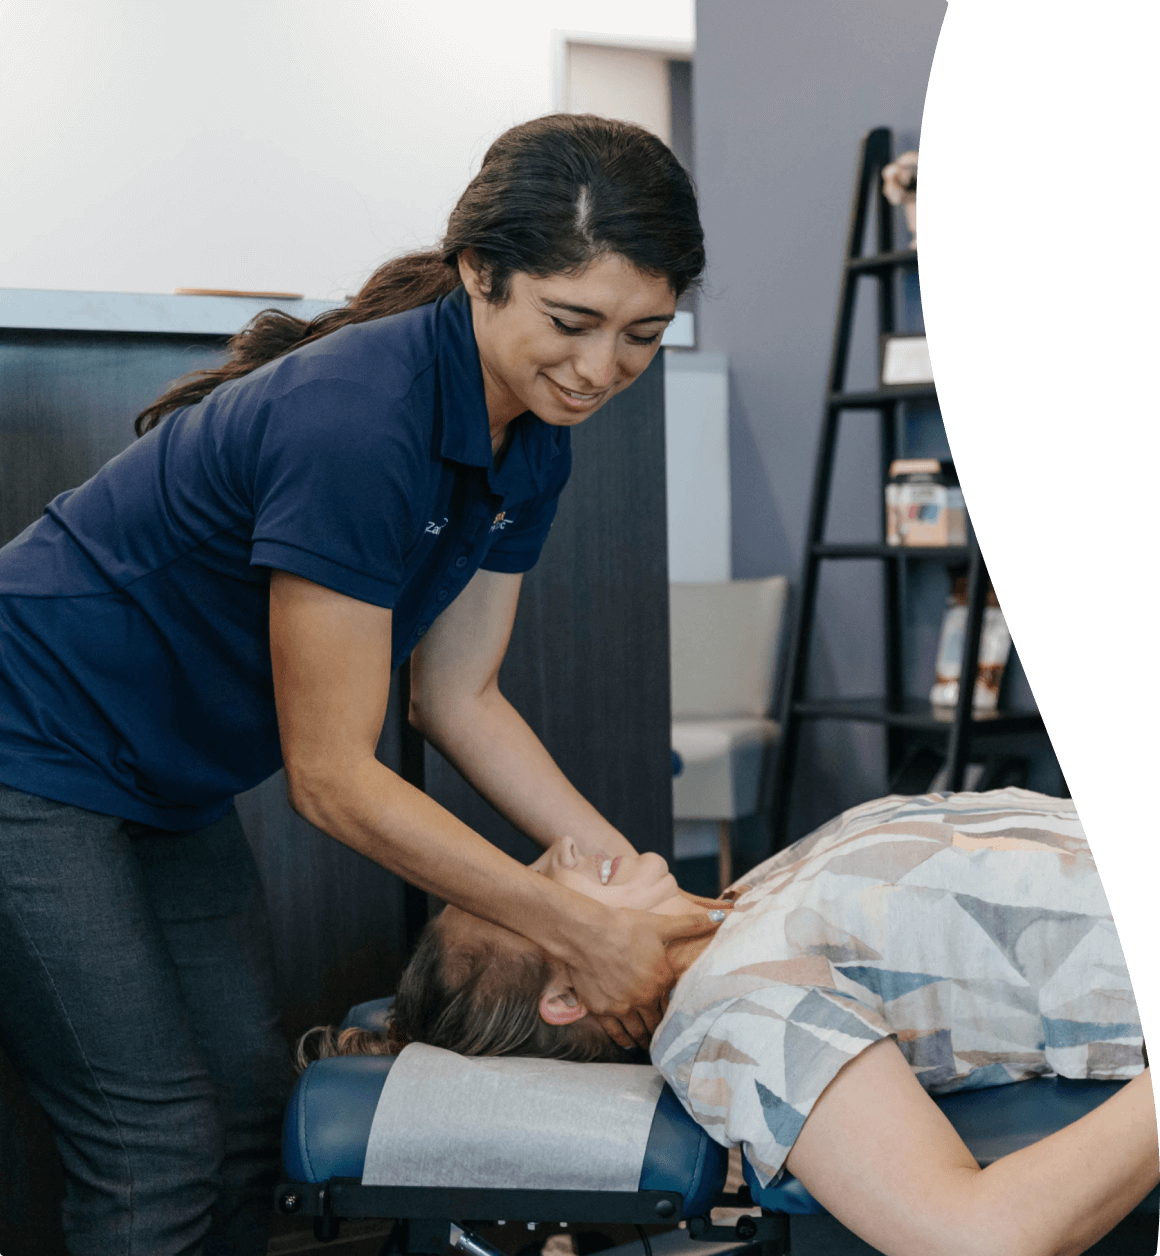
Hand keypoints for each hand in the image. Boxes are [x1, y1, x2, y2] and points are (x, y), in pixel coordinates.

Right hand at [566, 905, 722, 1050]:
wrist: (587, 933)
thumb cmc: (624, 926)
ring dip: (645, 1039)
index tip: (679, 1019)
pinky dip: (624, 1040)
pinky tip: (629, 1044)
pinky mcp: (602, 1010)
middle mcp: (644, 998)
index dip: (674, 1009)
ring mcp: (623, 1007)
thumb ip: (691, 924)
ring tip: (650, 1046)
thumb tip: (722, 916)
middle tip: (666, 1039)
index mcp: (662, 980)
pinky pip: (616, 1032)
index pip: (672, 1002)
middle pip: (656, 1021)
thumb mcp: (660, 924)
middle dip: (661, 1029)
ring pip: (638, 1031)